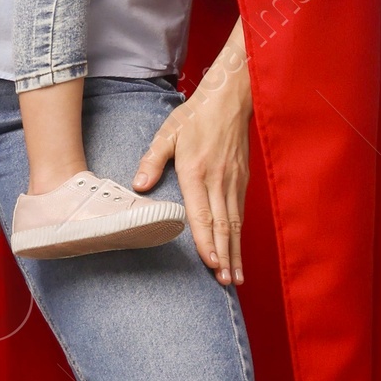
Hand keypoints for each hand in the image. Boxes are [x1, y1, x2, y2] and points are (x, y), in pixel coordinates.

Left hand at [133, 31, 251, 284]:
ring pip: (235, 223)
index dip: (206, 241)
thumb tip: (138, 186)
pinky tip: (237, 250)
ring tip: (235, 277)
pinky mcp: (242, 180)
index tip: (211, 264)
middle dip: (225, 256)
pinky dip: (239, 235)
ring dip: (235, 251)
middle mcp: (218, 180)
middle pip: (224, 225)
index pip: (203, 214)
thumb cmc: (195, 116)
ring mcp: (233, 181)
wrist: (230, 98)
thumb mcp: (167, 133)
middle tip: (226, 282)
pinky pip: (241, 213)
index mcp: (197, 171)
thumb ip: (152, 160)